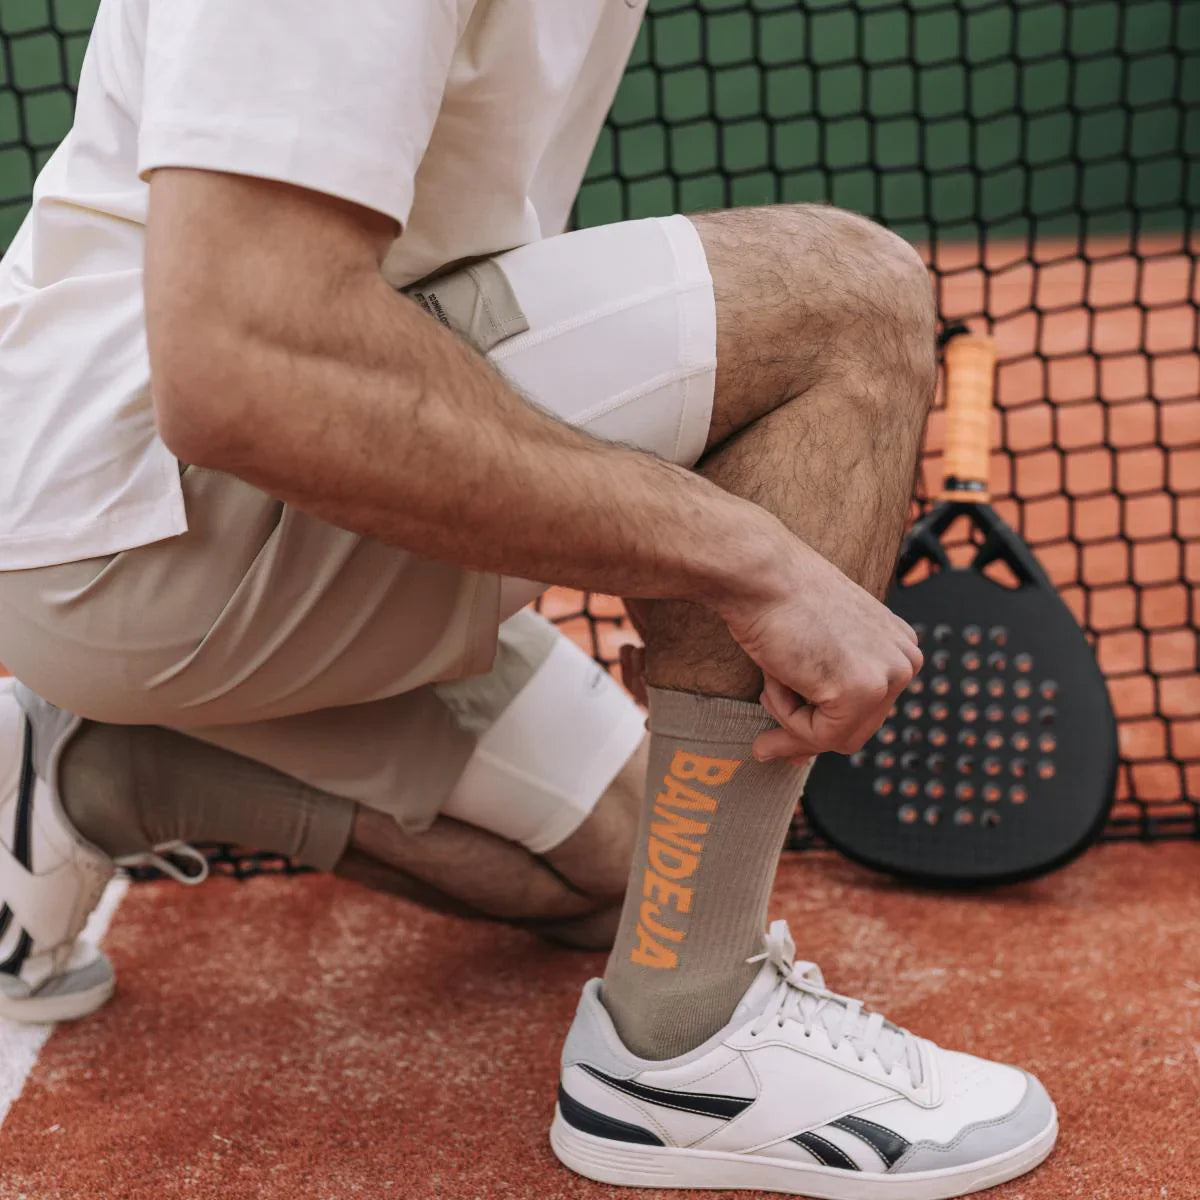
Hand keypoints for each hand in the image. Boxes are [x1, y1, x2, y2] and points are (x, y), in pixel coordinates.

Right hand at [719, 541, 921, 761]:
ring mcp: (888, 676)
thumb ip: (825, 691)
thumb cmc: (778, 600)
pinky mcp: (861, 690)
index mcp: (900, 646)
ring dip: (792, 721)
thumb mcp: (819, 647)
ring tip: (768, 688)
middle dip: (806, 733)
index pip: (868, 709)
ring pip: (837, 737)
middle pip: (857, 729)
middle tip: (765, 743)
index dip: (821, 723)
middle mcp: (904, 660)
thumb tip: (805, 755)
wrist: (761, 575)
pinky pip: (818, 734)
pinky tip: (776, 678)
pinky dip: (786, 715)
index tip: (783, 736)